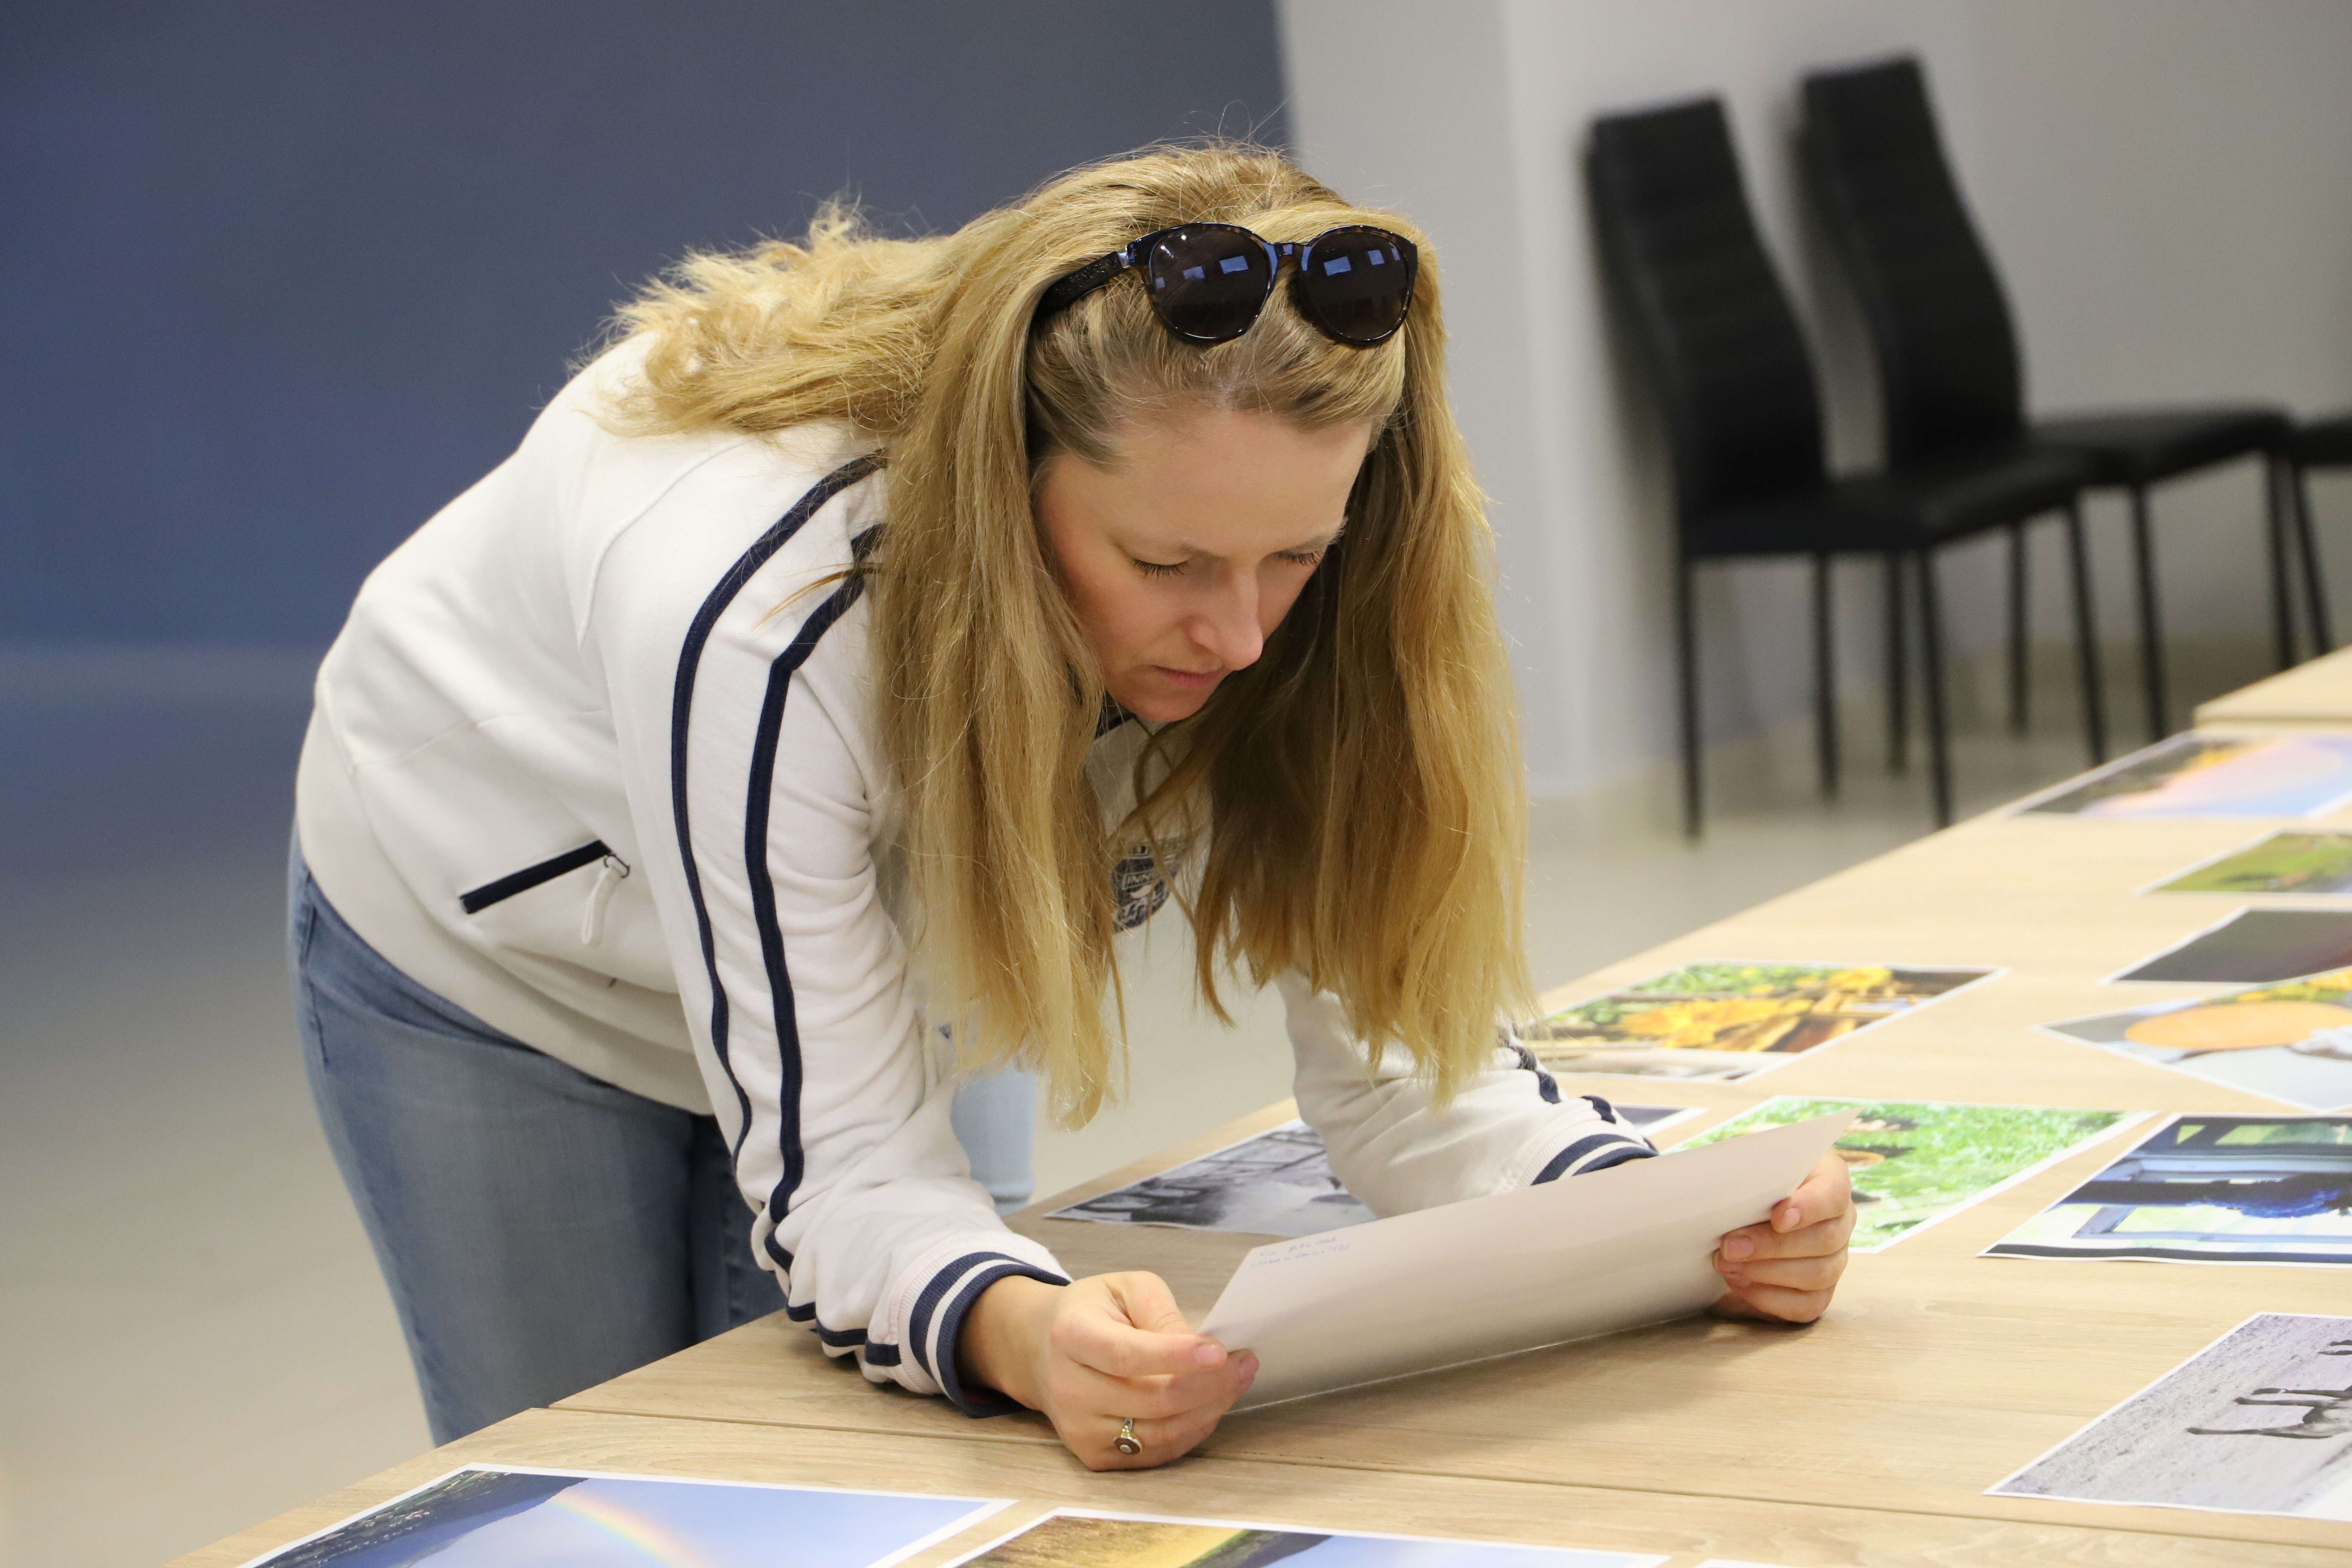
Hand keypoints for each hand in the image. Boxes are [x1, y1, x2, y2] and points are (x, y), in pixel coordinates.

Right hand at [955, 1272, 1257, 1469]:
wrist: (1042, 1350)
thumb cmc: (1092, 1312)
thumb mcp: (1126, 1288)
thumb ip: (1162, 1313)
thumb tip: (1200, 1347)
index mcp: (1071, 1335)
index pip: (1127, 1354)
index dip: (1176, 1355)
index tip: (1220, 1351)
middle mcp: (1069, 1388)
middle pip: (1152, 1399)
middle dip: (1210, 1384)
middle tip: (1244, 1363)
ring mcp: (1079, 1428)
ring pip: (1159, 1432)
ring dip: (1209, 1410)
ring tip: (1235, 1382)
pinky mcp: (1092, 1455)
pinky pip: (1155, 1453)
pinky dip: (1191, 1431)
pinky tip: (1209, 1406)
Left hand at [1710, 1152, 1852, 1322]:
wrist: (1740, 1206)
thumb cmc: (1746, 1178)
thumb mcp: (1747, 1164)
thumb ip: (1747, 1170)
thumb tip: (1724, 1186)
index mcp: (1830, 1178)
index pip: (1834, 1193)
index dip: (1810, 1207)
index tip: (1778, 1218)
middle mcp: (1841, 1219)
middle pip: (1825, 1239)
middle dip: (1772, 1246)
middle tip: (1729, 1247)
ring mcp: (1836, 1257)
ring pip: (1819, 1274)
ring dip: (1767, 1273)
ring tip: (1727, 1266)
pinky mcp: (1821, 1289)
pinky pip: (1808, 1305)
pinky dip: (1772, 1299)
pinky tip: (1741, 1285)